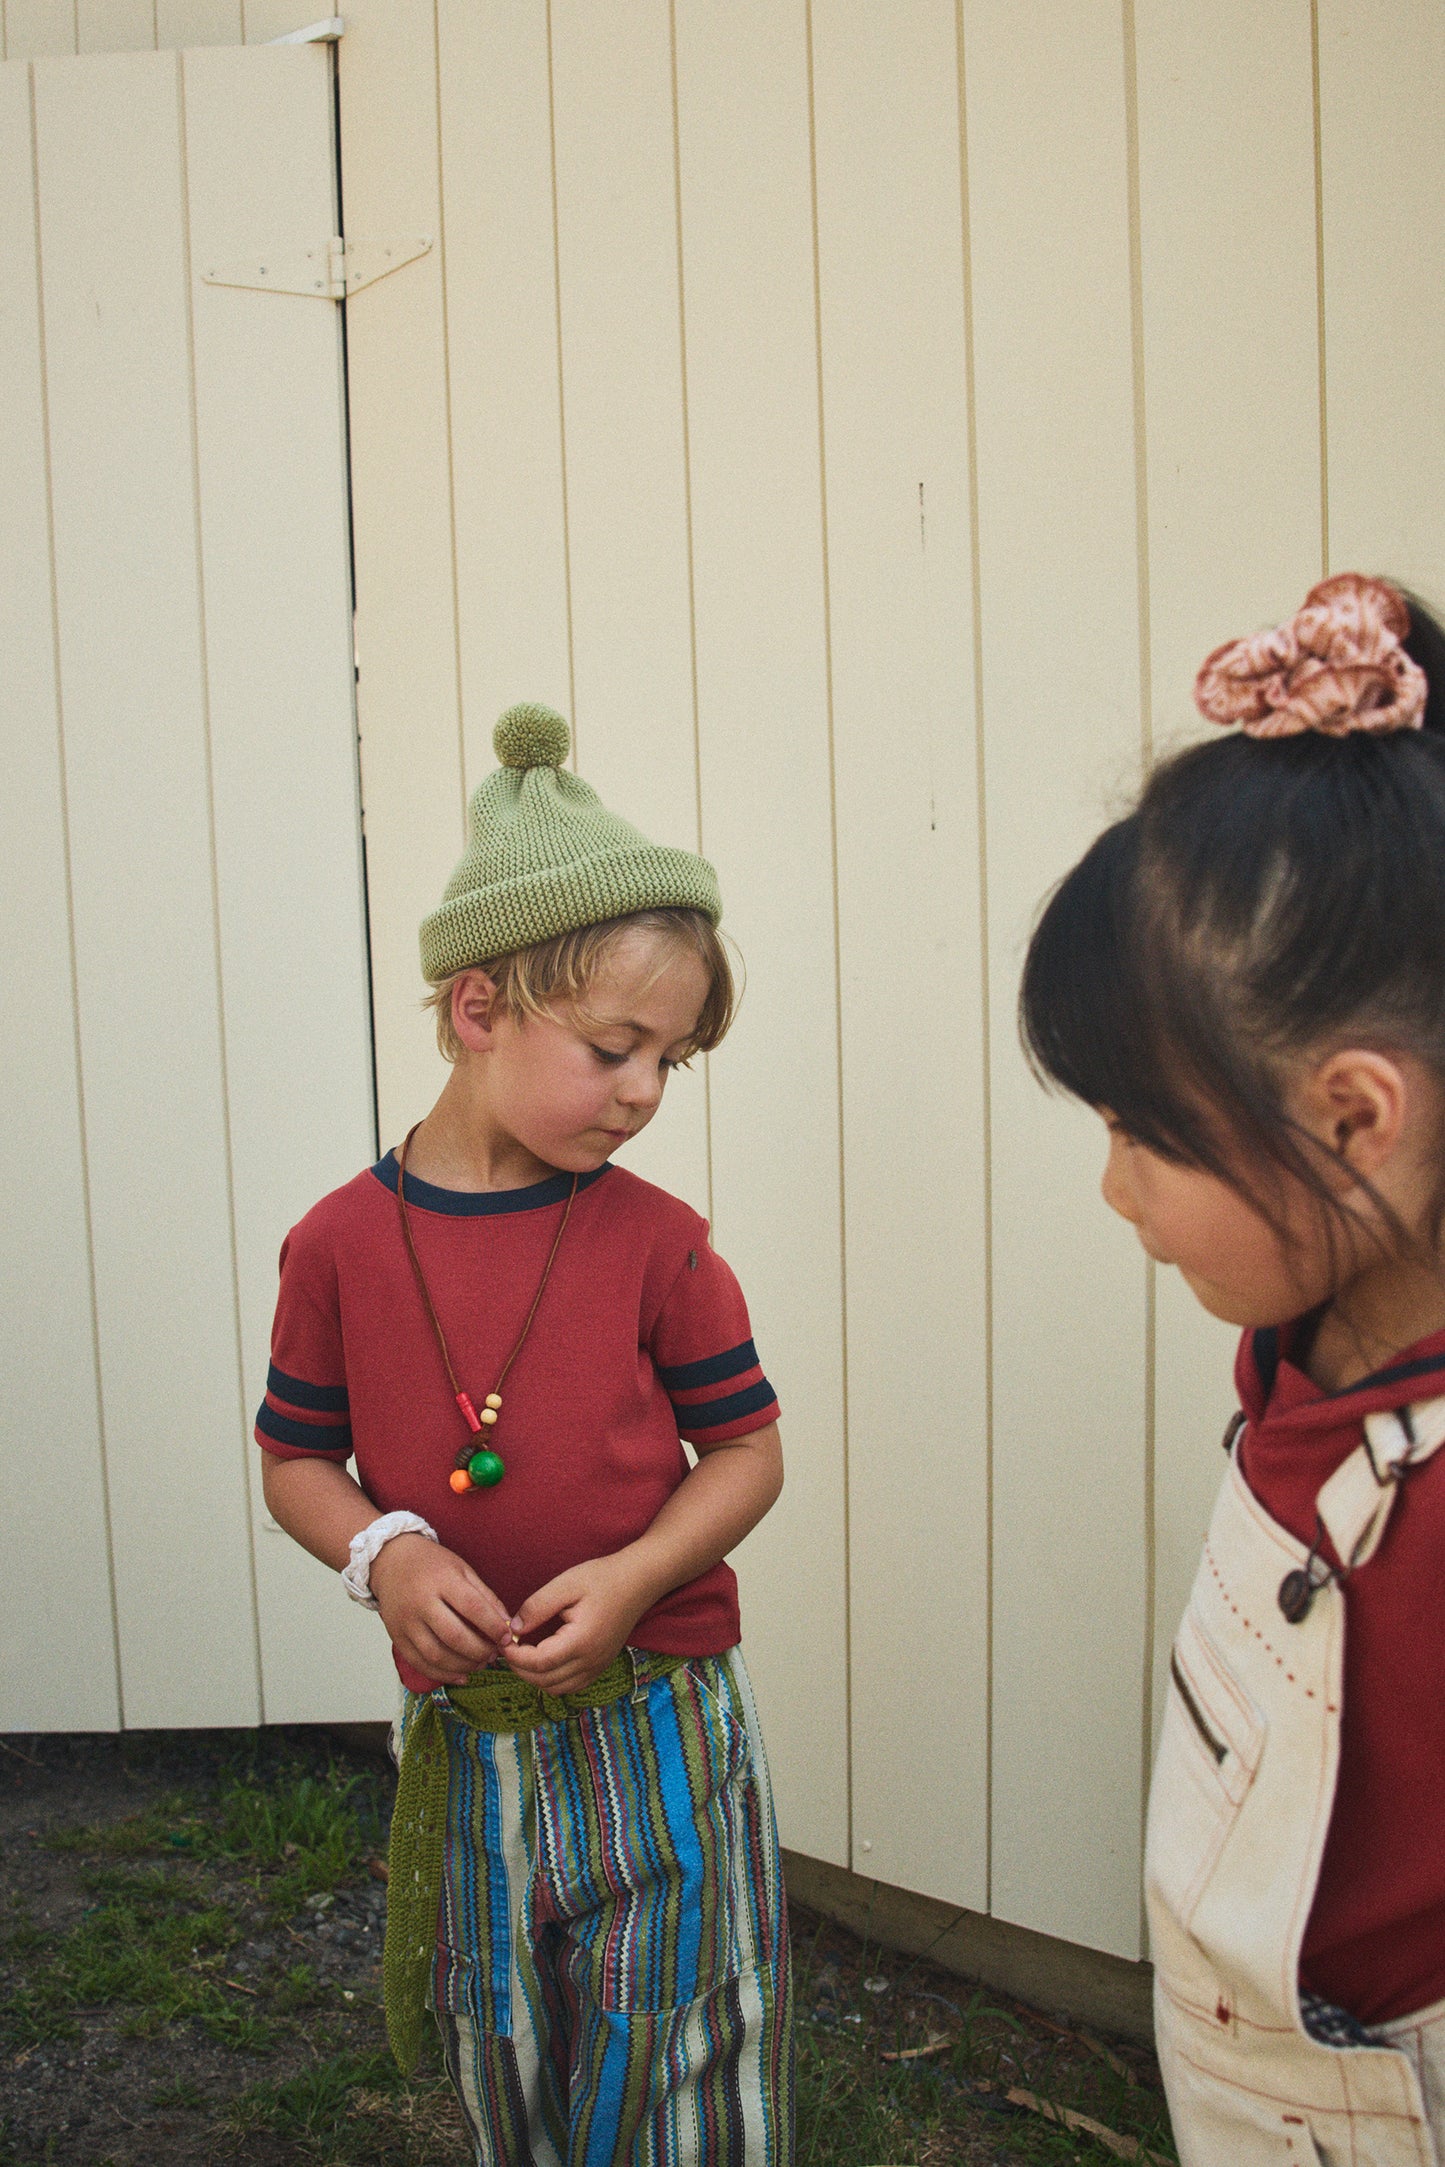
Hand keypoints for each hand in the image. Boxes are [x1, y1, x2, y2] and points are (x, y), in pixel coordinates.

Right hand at [369, 1534, 512, 1686]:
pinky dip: (442, 1674)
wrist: (392, 1562)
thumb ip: (486, 1597)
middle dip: (479, 1651)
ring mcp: (406, 1622)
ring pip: (436, 1654)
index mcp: (442, 1580)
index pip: (472, 1607)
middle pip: (454, 1636)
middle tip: (494, 1654)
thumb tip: (507, 1625)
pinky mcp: (396, 1637)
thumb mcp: (462, 1570)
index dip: (493, 1626)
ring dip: (463, 1666)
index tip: (507, 1638)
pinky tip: (461, 1675)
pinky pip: (419, 1663)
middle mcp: (421, 1602)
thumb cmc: (432, 1565)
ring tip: (480, 1664)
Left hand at [503, 1552, 654, 1696]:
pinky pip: (571, 1685)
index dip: (515, 1656)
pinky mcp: (600, 1666)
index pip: (538, 1663)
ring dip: (535, 1676)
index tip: (503, 1640)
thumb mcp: (565, 1584)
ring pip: (557, 1688)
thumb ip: (537, 1607)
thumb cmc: (602, 1578)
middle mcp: (591, 1661)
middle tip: (509, 1646)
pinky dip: (552, 1679)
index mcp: (581, 1641)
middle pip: (544, 1680)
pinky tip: (544, 1658)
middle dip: (520, 1667)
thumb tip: (513, 1629)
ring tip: (523, 1652)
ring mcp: (597, 1666)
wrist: (638, 1581)